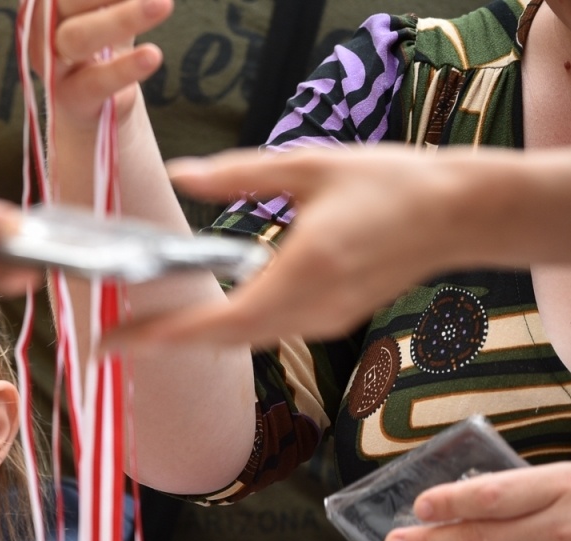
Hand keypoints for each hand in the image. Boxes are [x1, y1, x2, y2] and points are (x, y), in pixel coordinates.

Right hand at [50, 0, 169, 127]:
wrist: (92, 108)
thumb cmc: (103, 44)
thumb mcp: (110, 5)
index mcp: (48, 3)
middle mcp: (43, 29)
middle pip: (67, 0)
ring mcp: (52, 66)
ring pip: (79, 37)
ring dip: (123, 18)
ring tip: (164, 4)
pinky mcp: (70, 99)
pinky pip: (96, 81)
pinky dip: (125, 67)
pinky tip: (153, 55)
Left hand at [110, 146, 469, 353]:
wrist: (460, 214)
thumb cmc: (392, 184)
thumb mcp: (309, 167)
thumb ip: (238, 175)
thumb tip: (181, 175)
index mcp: (304, 271)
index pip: (219, 321)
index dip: (165, 336)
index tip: (119, 341)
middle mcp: (312, 308)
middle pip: (223, 341)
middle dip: (164, 342)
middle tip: (109, 341)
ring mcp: (324, 321)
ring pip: (244, 341)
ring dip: (195, 338)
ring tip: (142, 333)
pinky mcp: (331, 321)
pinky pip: (267, 332)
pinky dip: (228, 329)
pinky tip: (201, 319)